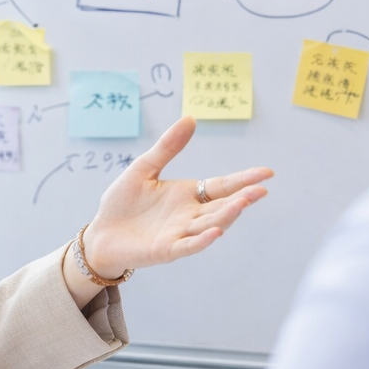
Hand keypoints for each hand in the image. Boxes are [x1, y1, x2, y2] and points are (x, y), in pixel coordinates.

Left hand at [73, 116, 273, 287]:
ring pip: (210, 224)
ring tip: (243, 203)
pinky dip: (203, 239)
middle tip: (261, 189)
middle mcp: (190, 215)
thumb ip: (167, 147)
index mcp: (188, 194)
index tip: (267, 172)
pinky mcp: (167, 250)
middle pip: (222, 206)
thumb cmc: (122, 203)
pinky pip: (189, 245)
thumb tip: (190, 118)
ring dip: (227, 216)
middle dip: (242, 198)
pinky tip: (216, 231)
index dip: (244, 179)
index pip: (222, 186)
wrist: (100, 234)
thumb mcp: (143, 168)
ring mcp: (180, 233)